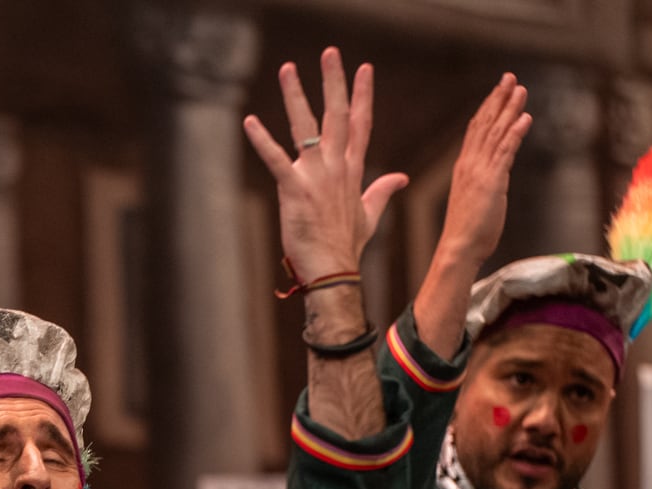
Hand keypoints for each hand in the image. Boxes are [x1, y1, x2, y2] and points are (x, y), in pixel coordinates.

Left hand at [244, 47, 407, 283]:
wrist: (334, 271)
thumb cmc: (348, 246)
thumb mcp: (371, 214)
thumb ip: (383, 190)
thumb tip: (401, 177)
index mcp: (352, 170)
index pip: (361, 124)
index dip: (362, 95)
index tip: (365, 69)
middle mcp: (336, 167)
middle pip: (337, 115)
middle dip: (334, 82)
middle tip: (330, 53)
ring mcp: (315, 177)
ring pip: (306, 127)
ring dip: (295, 96)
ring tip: (287, 69)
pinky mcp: (294, 190)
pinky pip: (276, 160)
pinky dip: (262, 141)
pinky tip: (250, 121)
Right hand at [437, 75, 530, 268]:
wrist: (458, 247)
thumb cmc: (467, 232)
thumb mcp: (476, 200)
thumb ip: (484, 183)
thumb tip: (493, 179)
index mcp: (464, 167)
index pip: (476, 130)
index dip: (488, 108)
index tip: (498, 91)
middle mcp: (470, 164)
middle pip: (485, 124)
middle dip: (498, 99)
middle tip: (510, 78)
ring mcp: (480, 172)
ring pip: (496, 133)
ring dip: (509, 109)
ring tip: (521, 90)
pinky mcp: (492, 182)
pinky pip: (504, 152)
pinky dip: (515, 133)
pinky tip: (524, 118)